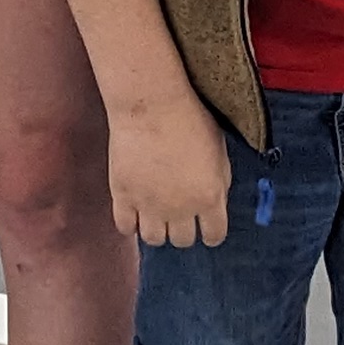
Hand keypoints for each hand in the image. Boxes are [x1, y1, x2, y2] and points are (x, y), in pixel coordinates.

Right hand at [107, 88, 232, 249]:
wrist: (151, 104)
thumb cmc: (190, 119)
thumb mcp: (220, 152)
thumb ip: (220, 182)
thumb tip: (215, 201)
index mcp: (209, 198)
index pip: (214, 235)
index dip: (210, 231)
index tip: (205, 225)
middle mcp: (181, 208)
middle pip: (183, 240)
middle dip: (183, 228)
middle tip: (178, 212)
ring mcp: (150, 205)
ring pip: (154, 239)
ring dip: (157, 229)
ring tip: (155, 212)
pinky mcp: (123, 196)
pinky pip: (125, 227)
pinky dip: (131, 223)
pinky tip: (134, 209)